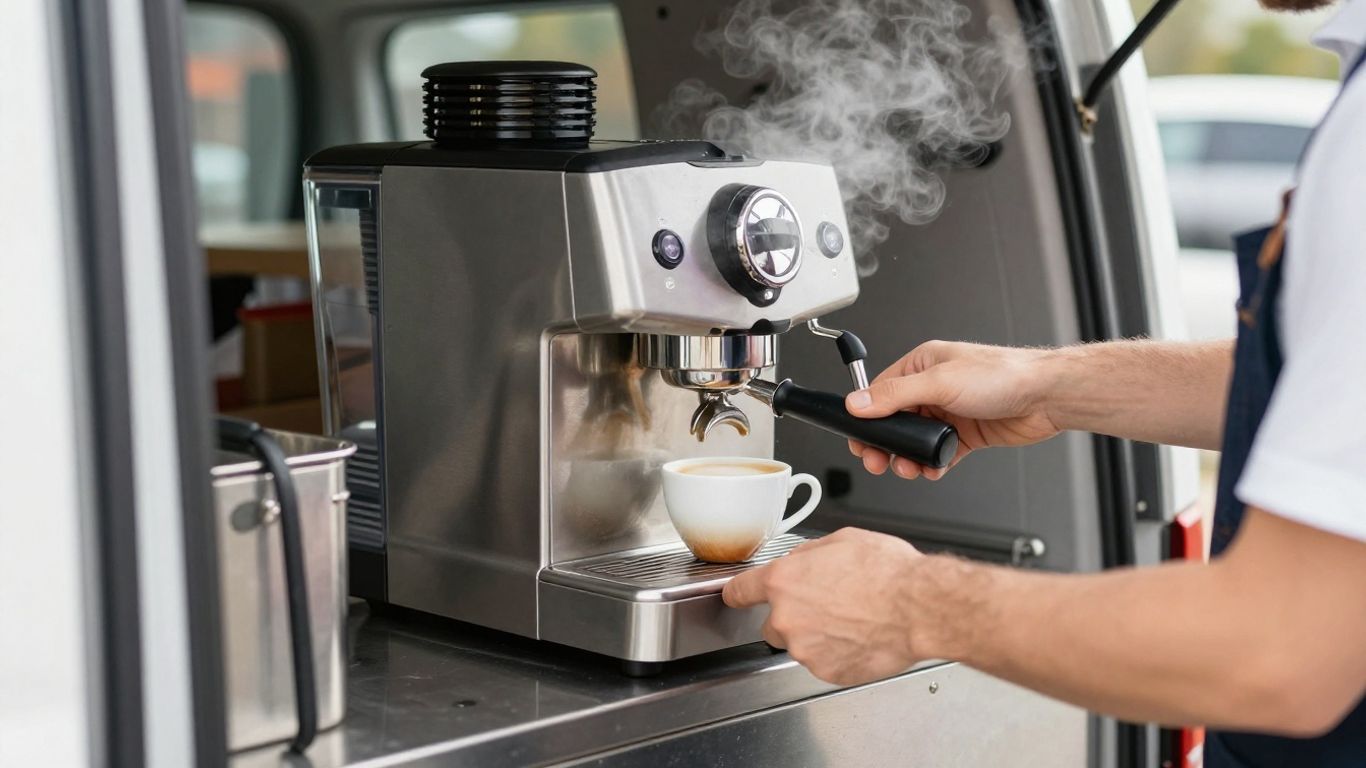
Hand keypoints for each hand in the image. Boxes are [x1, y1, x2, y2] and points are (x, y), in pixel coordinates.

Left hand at [722, 528, 926, 685]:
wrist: (917, 607)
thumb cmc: (887, 572)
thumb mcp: (841, 541)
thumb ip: (808, 554)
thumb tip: (801, 561)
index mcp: (783, 581)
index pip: (739, 591)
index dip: (738, 594)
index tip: (736, 597)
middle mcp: (787, 618)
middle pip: (771, 624)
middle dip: (791, 617)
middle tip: (825, 606)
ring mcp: (805, 649)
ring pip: (800, 645)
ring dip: (816, 636)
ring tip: (850, 620)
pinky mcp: (827, 672)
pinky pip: (823, 662)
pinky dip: (836, 654)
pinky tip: (858, 636)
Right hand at [845, 341, 1060, 479]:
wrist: (1045, 397)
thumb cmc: (1002, 376)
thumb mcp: (939, 382)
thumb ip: (895, 395)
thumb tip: (857, 403)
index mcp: (922, 364)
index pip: (880, 391)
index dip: (867, 417)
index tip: (858, 438)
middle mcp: (934, 387)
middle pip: (895, 421)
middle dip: (884, 444)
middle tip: (877, 462)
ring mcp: (949, 412)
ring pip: (915, 442)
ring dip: (907, 459)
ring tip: (908, 469)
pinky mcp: (965, 434)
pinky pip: (938, 454)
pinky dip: (932, 465)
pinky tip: (932, 470)